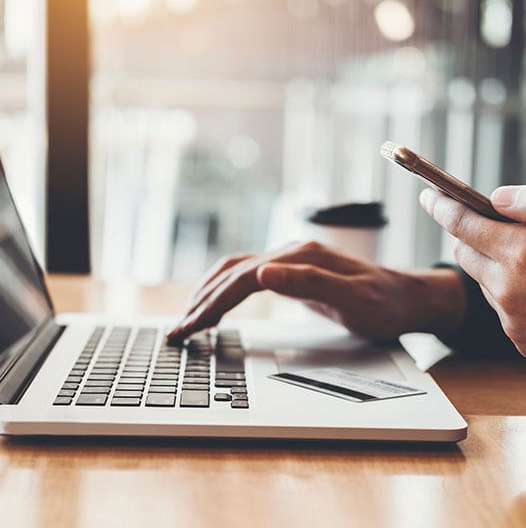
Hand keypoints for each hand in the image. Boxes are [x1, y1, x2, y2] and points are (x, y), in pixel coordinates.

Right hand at [166, 241, 465, 344]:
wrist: (407, 297)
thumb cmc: (385, 303)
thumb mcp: (355, 298)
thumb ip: (309, 283)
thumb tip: (263, 273)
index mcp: (299, 258)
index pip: (242, 280)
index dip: (212, 304)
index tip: (189, 328)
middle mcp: (289, 253)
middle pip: (231, 273)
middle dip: (200, 302)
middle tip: (176, 331)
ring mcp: (289, 260)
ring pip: (234, 271)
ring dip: (207, 293)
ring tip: (187, 318)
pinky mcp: (291, 271)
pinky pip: (246, 277)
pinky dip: (223, 290)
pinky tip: (216, 303)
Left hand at [420, 185, 525, 355]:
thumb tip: (494, 198)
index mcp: (520, 254)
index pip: (460, 223)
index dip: (441, 206)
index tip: (428, 196)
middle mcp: (508, 289)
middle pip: (463, 252)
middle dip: (468, 234)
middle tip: (482, 222)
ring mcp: (513, 317)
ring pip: (481, 278)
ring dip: (491, 264)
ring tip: (523, 257)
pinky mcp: (521, 338)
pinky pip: (498, 304)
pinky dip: (507, 290)